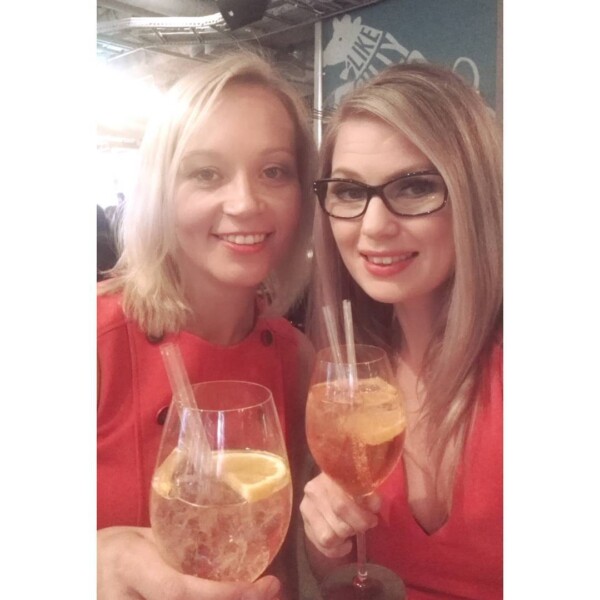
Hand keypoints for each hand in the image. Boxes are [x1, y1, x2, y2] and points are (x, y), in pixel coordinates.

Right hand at [97, 526, 281, 599]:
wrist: (79, 571)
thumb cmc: (111, 549)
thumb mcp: (142, 538)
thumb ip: (176, 547)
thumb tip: (225, 540)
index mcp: (131, 567)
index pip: (179, 592)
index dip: (224, 594)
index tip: (262, 584)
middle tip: (270, 589)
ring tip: (258, 592)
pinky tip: (230, 595)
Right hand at [299, 473, 380, 558]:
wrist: (332, 482)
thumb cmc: (350, 483)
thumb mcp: (361, 484)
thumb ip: (368, 495)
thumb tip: (373, 507)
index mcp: (327, 479)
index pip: (342, 505)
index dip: (361, 517)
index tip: (372, 519)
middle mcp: (313, 493)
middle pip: (337, 524)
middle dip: (356, 528)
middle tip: (364, 525)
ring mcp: (306, 510)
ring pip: (328, 538)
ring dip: (344, 538)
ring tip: (351, 530)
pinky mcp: (306, 525)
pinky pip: (321, 547)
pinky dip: (336, 550)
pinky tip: (345, 543)